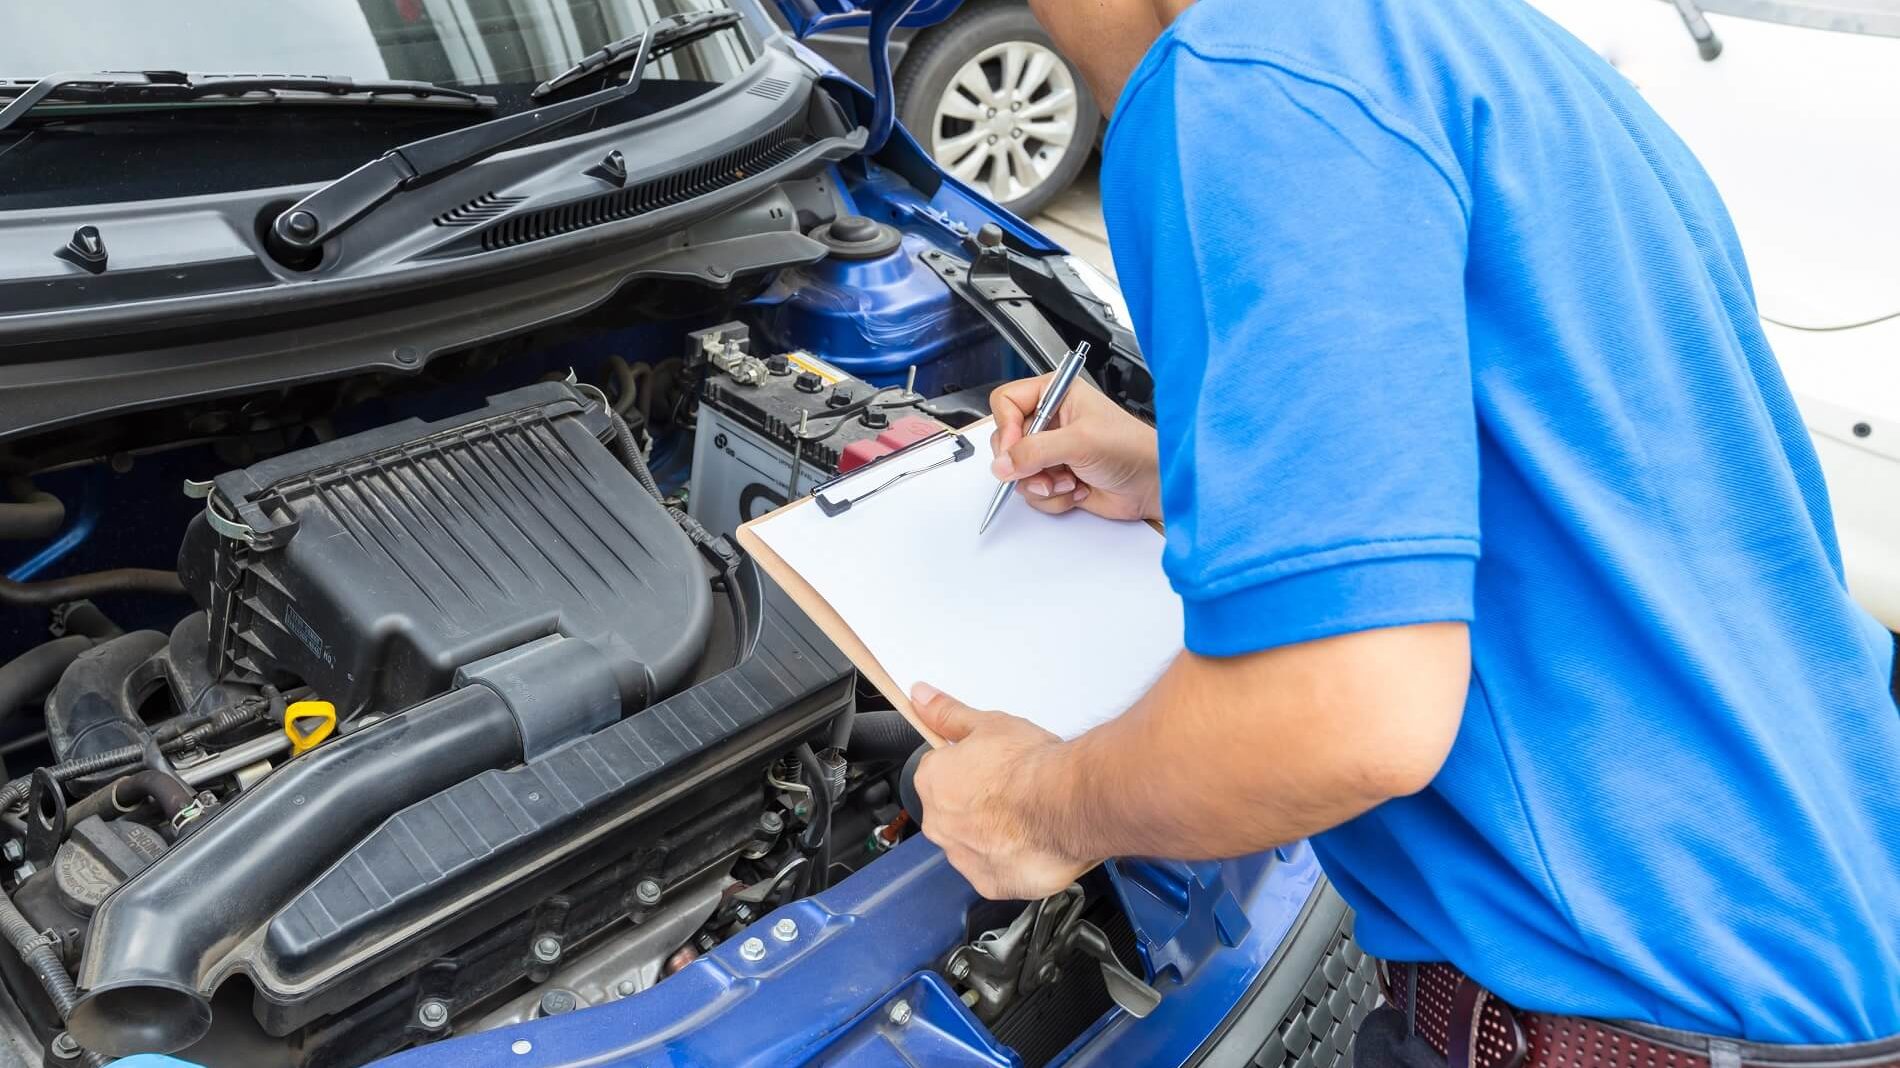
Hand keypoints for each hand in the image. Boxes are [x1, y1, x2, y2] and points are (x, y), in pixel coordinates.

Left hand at [909, 683, 1098, 899]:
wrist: (1065, 803)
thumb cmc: (1029, 766)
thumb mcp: (988, 723)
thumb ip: (948, 714)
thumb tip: (921, 697)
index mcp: (932, 782)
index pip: (940, 773)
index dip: (968, 767)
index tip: (990, 766)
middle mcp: (939, 824)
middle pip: (954, 811)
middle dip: (978, 803)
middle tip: (1012, 790)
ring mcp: (963, 857)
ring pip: (973, 843)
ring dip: (993, 834)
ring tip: (1027, 816)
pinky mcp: (990, 883)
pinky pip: (995, 871)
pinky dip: (1011, 859)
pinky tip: (1032, 841)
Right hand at [990, 375, 1159, 521]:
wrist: (1152, 485)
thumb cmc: (1131, 448)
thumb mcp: (1080, 441)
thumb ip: (1036, 451)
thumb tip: (1003, 464)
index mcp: (1055, 395)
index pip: (1006, 402)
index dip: (1006, 427)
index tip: (1015, 449)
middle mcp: (1050, 422)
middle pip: (1007, 442)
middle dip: (1026, 463)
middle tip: (1046, 470)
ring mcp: (1051, 452)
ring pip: (1017, 472)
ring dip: (1043, 484)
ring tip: (1070, 481)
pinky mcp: (1056, 478)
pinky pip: (1033, 493)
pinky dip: (1054, 497)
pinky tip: (1078, 490)